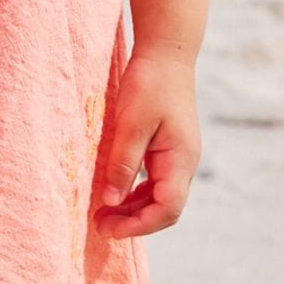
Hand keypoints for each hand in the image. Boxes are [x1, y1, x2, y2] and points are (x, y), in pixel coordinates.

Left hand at [92, 48, 200, 239]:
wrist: (167, 53)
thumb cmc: (150, 83)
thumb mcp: (130, 122)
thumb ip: (122, 163)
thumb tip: (112, 202)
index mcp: (180, 159)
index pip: (167, 209)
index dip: (140, 225)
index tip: (111, 230)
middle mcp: (184, 163)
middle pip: (164, 208)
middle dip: (133, 222)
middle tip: (99, 225)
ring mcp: (177, 157)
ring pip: (158, 197)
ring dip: (132, 209)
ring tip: (101, 214)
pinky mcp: (168, 150)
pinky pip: (154, 182)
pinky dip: (134, 193)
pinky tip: (113, 194)